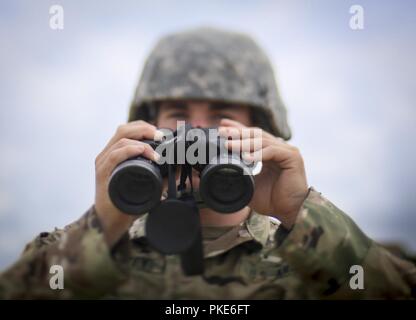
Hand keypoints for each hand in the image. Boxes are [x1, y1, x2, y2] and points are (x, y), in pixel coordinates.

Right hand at [94, 120, 160, 245]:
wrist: (110, 222)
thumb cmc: (127, 202)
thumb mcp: (147, 184)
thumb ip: (161, 175)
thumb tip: (180, 165)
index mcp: (116, 154)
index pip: (128, 130)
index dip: (144, 127)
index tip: (161, 134)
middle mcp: (107, 155)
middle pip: (124, 130)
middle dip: (144, 129)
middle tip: (161, 137)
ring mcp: (104, 163)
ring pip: (120, 139)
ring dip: (141, 142)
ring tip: (155, 153)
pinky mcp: (102, 174)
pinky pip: (114, 155)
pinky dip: (129, 150)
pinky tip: (141, 151)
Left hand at [219, 119, 308, 228]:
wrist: (288, 212)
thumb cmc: (272, 201)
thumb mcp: (249, 185)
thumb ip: (239, 175)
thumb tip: (219, 172)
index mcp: (268, 153)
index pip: (252, 136)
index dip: (238, 129)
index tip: (222, 126)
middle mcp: (278, 148)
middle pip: (256, 134)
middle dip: (238, 132)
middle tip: (223, 132)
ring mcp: (286, 151)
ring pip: (262, 141)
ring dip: (244, 143)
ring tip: (229, 145)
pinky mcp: (292, 157)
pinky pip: (272, 151)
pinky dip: (258, 153)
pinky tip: (246, 157)